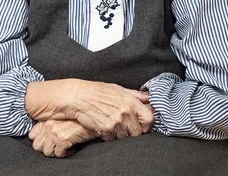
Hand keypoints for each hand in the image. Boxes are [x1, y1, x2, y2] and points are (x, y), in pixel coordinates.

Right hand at [26, 79, 153, 141]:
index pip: (149, 119)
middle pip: (137, 132)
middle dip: (132, 131)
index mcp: (130, 101)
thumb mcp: (117, 89)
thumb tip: (148, 97)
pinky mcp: (106, 130)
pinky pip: (113, 139)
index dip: (147, 124)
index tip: (142, 124)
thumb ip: (135, 95)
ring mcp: (116, 122)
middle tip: (124, 126)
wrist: (77, 97)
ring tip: (112, 125)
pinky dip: (109, 136)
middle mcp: (125, 112)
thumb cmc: (97, 91)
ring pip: (125, 137)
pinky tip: (104, 127)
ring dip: (120, 134)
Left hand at [28, 119, 96, 157]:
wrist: (92, 117)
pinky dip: (66, 153)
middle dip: (47, 148)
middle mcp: (48, 124)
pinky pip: (59, 154)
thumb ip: (49, 123)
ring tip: (65, 146)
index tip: (49, 141)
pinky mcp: (63, 139)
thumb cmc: (78, 118)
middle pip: (37, 146)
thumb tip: (41, 134)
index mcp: (45, 119)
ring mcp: (54, 132)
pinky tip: (72, 146)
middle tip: (58, 145)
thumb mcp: (60, 117)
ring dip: (57, 151)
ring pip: (47, 152)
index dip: (41, 140)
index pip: (31, 135)